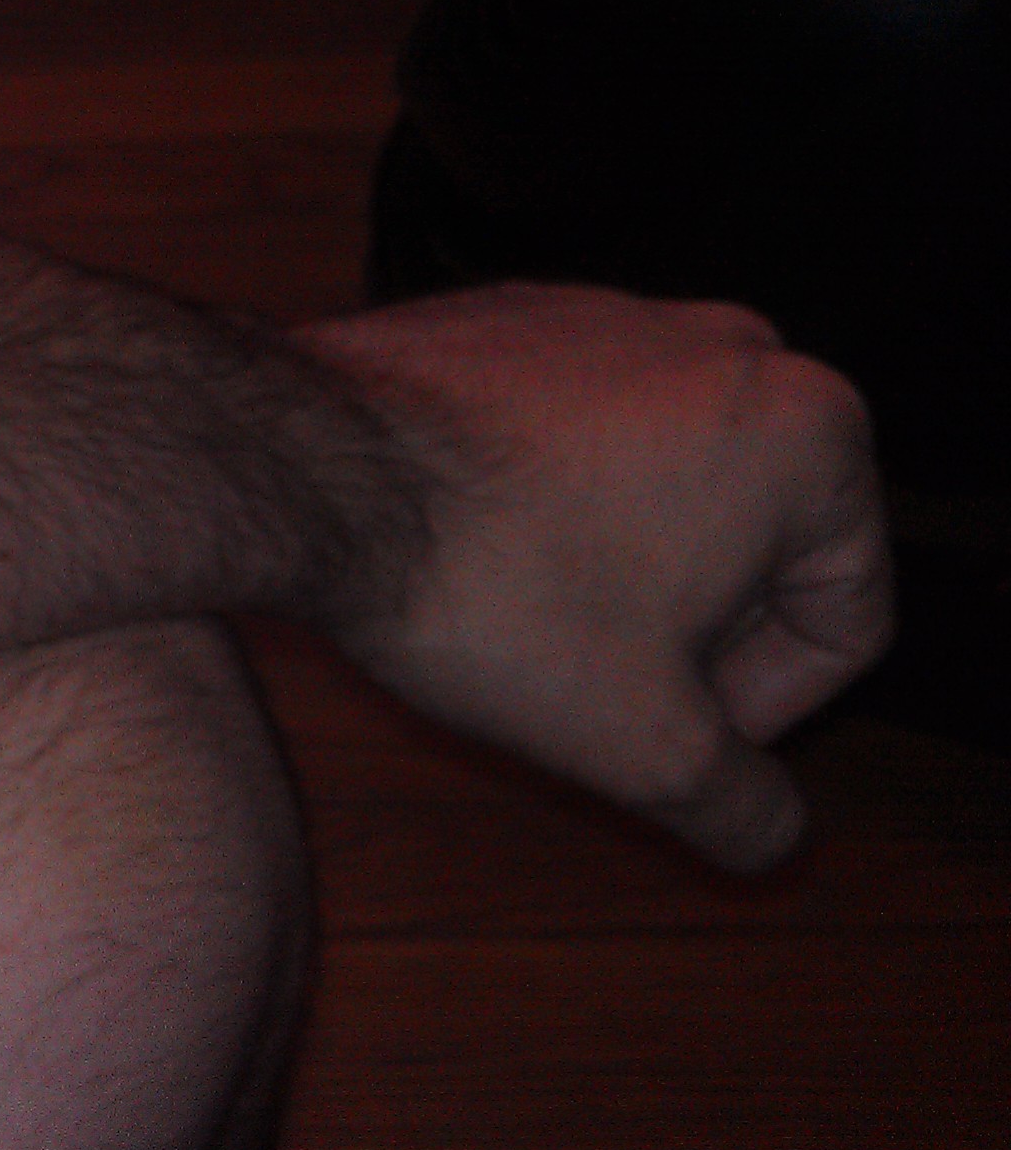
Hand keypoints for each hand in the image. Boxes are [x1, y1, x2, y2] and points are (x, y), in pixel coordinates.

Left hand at [297, 283, 889, 872]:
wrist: (305, 471)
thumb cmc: (487, 590)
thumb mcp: (645, 748)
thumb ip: (743, 808)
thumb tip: (773, 833)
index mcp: (813, 431)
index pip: (844, 618)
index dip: (763, 710)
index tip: (669, 733)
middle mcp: (731, 346)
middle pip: (755, 550)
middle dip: (684, 635)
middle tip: (590, 687)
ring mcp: (614, 317)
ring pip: (660, 493)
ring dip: (611, 574)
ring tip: (520, 624)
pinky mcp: (516, 317)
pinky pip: (571, 439)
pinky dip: (540, 508)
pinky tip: (469, 557)